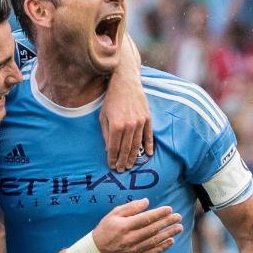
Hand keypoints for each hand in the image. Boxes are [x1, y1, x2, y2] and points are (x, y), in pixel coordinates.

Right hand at [92, 199, 182, 252]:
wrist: (98, 249)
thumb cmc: (107, 227)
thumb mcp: (114, 213)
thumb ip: (131, 207)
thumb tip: (147, 201)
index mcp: (124, 226)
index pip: (145, 219)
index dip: (158, 214)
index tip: (169, 209)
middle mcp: (130, 238)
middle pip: (152, 229)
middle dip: (167, 222)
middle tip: (178, 217)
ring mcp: (133, 248)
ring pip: (154, 241)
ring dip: (168, 234)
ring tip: (179, 228)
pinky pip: (152, 252)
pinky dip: (162, 247)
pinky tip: (171, 241)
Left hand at [101, 37, 152, 171]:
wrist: (125, 82)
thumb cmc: (111, 99)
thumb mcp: (103, 116)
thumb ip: (106, 133)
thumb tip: (108, 149)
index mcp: (116, 125)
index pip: (114, 148)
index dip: (112, 158)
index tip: (112, 166)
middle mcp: (129, 125)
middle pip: (126, 149)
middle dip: (123, 161)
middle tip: (121, 170)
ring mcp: (140, 122)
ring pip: (137, 145)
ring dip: (134, 157)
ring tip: (130, 165)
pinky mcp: (148, 118)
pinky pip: (148, 136)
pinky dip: (148, 146)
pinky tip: (148, 154)